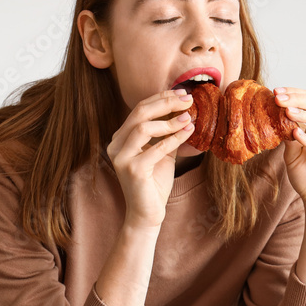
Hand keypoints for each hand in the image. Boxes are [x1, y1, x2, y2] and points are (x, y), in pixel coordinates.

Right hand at [106, 89, 194, 227]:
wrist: (148, 212)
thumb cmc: (155, 182)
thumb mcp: (162, 152)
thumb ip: (167, 133)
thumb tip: (184, 110)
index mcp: (121, 138)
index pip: (139, 109)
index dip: (161, 98)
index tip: (182, 92)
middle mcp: (116, 145)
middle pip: (139, 113)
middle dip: (165, 102)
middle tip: (188, 99)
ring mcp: (121, 157)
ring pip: (143, 127)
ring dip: (169, 121)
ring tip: (189, 118)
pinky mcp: (132, 170)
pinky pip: (156, 148)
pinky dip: (174, 138)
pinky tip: (189, 132)